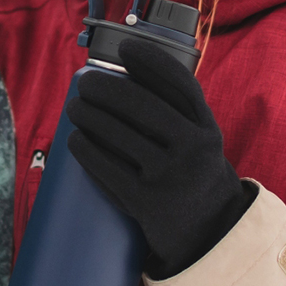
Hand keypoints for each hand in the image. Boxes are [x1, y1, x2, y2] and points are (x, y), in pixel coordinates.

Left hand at [66, 36, 255, 278]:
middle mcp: (193, 149)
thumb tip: (131, 76)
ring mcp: (169, 176)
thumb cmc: (195, 177)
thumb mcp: (202, 143)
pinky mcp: (146, 203)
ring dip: (88, 114)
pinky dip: (86, 150)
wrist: (211, 236)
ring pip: (117, 133)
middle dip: (105, 88)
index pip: (180, 84)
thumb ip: (180, 115)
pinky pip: (107, 168)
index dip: (150, 61)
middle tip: (85, 84)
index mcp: (208, 129)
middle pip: (140, 104)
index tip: (125, 49)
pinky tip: (75, 139)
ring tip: (74, 108)